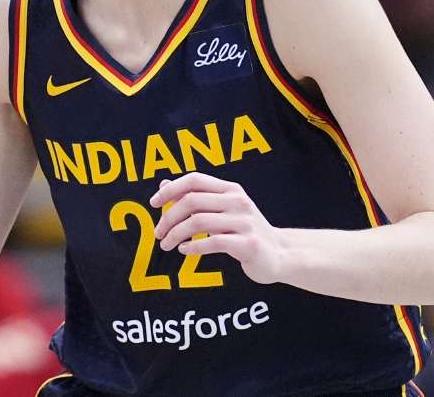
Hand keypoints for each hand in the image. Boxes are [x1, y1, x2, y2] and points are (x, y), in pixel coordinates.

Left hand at [150, 173, 285, 284]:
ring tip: (166, 244)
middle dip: (168, 217)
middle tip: (158, 233)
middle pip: (191, 201)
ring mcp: (244, 222)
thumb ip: (196, 197)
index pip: (194, 179)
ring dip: (175, 234)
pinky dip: (192, 247)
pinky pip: (212, 242)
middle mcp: (238, 202)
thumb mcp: (222, 210)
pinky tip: (184, 250)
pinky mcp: (247, 244)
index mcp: (231, 190)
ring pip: (198, 221)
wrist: (280, 255)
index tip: (153, 203)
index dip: (170, 189)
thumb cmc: (245, 231)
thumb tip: (164, 184)